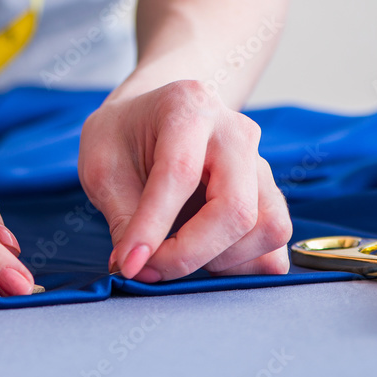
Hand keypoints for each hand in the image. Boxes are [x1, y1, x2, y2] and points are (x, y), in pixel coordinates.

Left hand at [78, 80, 291, 281]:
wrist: (146, 119)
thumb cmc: (122, 138)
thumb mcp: (101, 167)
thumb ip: (122, 216)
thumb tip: (136, 267)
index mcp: (188, 108)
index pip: (180, 173)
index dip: (153, 227)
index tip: (129, 263)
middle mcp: (235, 131)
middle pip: (236, 207)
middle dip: (190, 253)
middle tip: (149, 268)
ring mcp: (260, 163)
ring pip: (267, 228)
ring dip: (220, 260)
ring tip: (177, 253)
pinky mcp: (270, 194)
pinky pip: (275, 243)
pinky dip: (244, 264)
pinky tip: (206, 256)